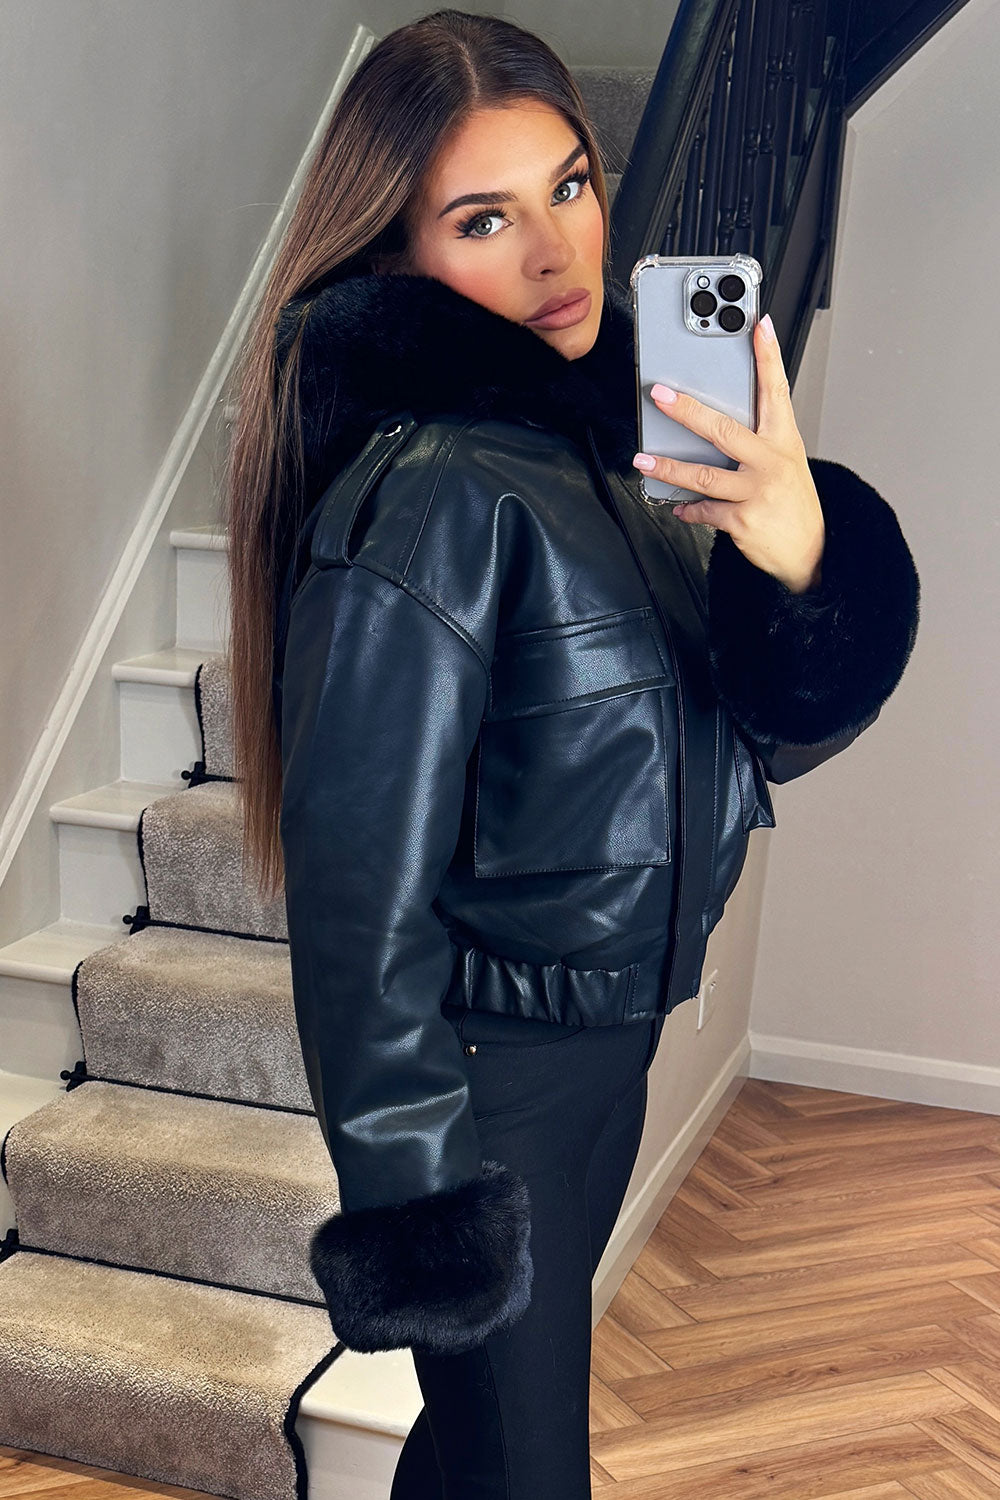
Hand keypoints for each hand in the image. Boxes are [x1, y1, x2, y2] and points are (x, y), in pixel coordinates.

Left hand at [632, 314, 825, 593]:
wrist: (810, 549)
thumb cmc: (791, 499)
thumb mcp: (786, 459)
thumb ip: (758, 436)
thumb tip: (714, 419)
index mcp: (783, 439)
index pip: (776, 390)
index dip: (768, 356)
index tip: (759, 326)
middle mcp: (770, 462)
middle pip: (723, 430)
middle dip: (688, 411)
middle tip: (661, 396)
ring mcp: (756, 491)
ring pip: (703, 475)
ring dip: (668, 468)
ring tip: (644, 460)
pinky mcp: (742, 520)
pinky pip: (704, 509)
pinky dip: (687, 508)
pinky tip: (679, 505)